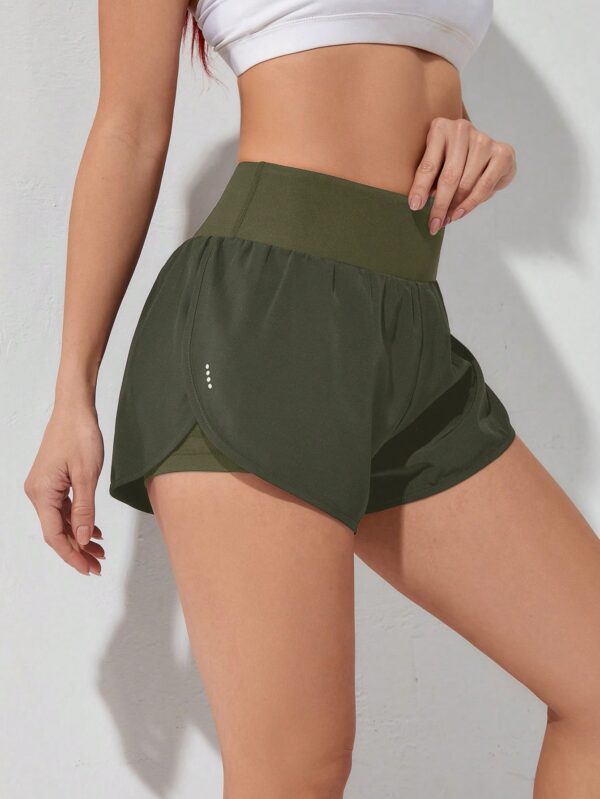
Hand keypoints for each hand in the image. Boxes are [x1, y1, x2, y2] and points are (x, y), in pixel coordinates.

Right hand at [24, 405, 104, 575]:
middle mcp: (37, 493)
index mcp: (42, 493)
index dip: (72, 555)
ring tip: (100, 551)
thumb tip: (82, 537)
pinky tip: (93, 530)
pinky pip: (63, 509)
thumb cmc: (80, 436)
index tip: (88, 569)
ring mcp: (43, 488)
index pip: (55, 535)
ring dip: (79, 537)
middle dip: (78, 550)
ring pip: (61, 522)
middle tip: (99, 566)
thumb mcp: (87, 475)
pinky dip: (78, 521)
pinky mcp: (52, 482)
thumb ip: (84, 509)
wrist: (74, 410)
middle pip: (57, 531)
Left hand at [407, 117, 516, 234]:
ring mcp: (484, 140)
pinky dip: (471, 203)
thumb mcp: (434, 164)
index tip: (414, 207)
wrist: (480, 149)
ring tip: (446, 219)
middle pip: (449, 177)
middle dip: (440, 205)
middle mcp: (462, 129)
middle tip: (433, 225)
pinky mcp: (503, 152)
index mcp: (440, 128)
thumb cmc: (449, 159)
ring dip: (455, 207)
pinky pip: (485, 185)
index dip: (420, 188)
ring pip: (467, 184)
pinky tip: (460, 213)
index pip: (429, 165)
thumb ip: (429, 178)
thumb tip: (419, 203)